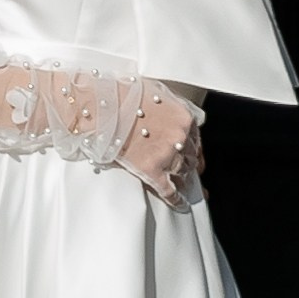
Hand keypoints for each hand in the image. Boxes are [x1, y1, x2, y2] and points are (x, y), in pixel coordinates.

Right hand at [119, 90, 203, 208]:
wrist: (102, 105)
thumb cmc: (124, 94)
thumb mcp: (157, 92)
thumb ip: (171, 106)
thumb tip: (173, 118)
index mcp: (184, 118)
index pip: (196, 140)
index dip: (193, 150)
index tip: (195, 156)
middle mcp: (180, 137)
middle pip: (191, 157)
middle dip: (188, 163)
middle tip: (186, 171)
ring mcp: (167, 155)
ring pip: (182, 173)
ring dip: (182, 178)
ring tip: (182, 185)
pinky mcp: (152, 171)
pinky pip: (170, 191)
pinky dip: (177, 200)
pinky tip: (180, 205)